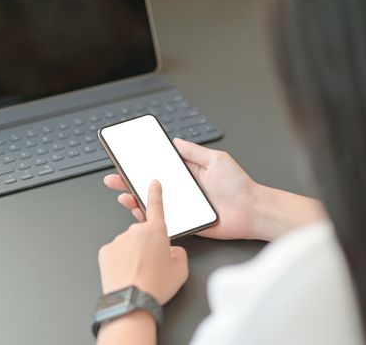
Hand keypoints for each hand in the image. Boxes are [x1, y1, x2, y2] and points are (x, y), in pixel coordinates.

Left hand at [98, 180, 188, 304]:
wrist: (132, 302)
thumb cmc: (156, 286)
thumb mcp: (181, 269)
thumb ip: (178, 253)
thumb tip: (170, 250)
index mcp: (156, 231)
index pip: (156, 205)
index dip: (155, 193)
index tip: (153, 183)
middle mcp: (135, 231)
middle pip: (143, 233)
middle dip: (147, 245)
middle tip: (153, 266)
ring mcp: (118, 240)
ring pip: (129, 244)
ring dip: (134, 255)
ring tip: (140, 275)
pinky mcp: (105, 252)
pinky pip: (116, 253)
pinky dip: (121, 262)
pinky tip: (127, 275)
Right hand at [104, 138, 257, 239]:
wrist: (252, 211)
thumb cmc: (238, 186)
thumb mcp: (216, 160)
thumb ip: (193, 152)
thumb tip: (175, 141)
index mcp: (187, 175)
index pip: (158, 169)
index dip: (141, 166)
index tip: (125, 162)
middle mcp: (181, 192)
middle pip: (150, 187)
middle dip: (129, 183)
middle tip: (113, 179)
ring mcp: (182, 208)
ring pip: (152, 205)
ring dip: (134, 200)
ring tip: (123, 195)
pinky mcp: (185, 224)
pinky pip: (163, 222)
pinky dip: (149, 218)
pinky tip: (139, 212)